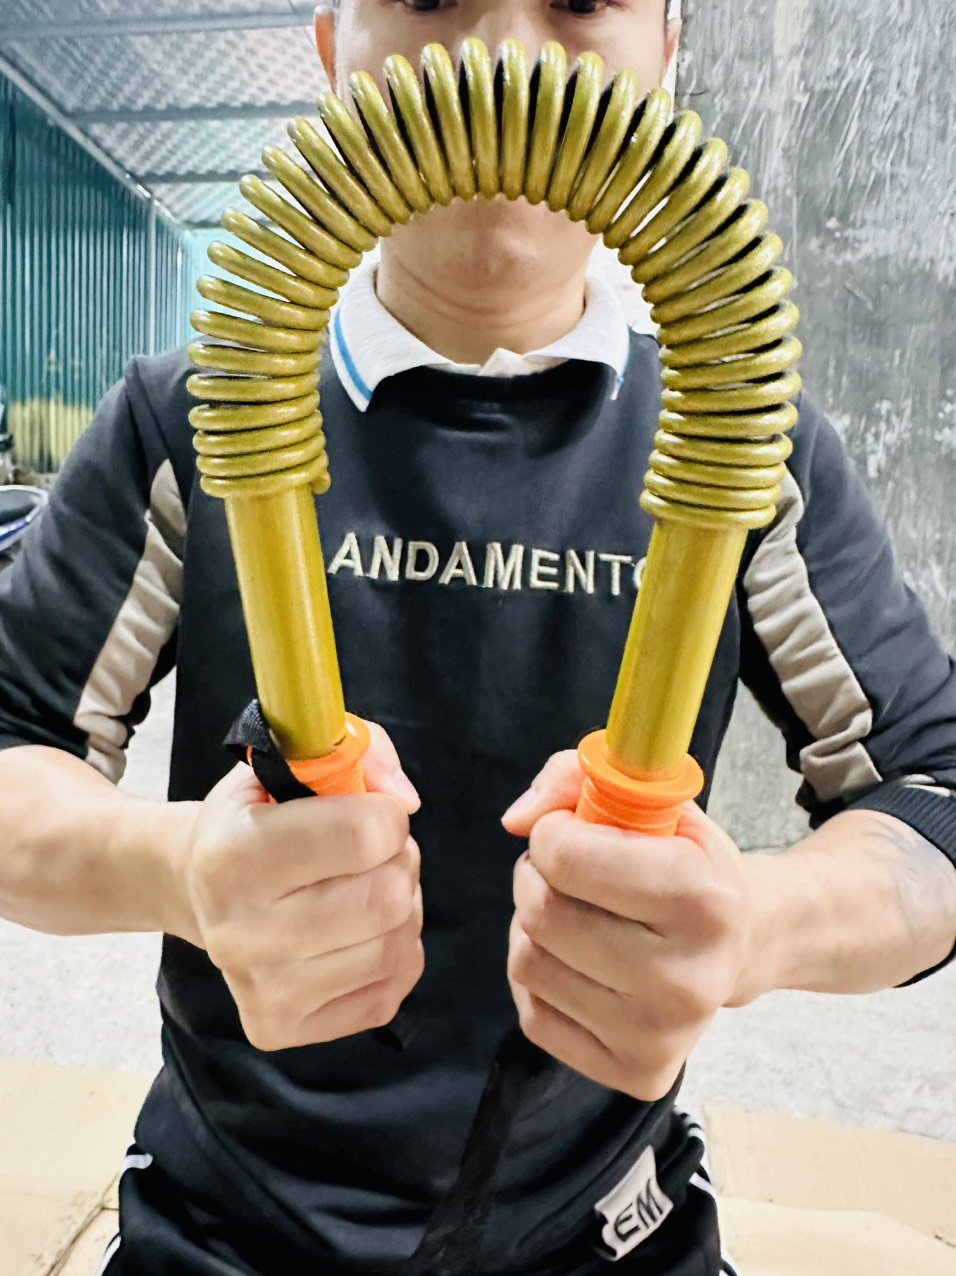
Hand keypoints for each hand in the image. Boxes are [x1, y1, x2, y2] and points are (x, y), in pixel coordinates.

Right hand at [180, 721, 423, 1050]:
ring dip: (401, 908)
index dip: (387, 813)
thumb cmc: (253, 818)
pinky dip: (394, 954)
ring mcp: (262, 990)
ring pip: (397, 945)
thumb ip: (354, 752)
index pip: (362, 835)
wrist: (193, 888)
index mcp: (233, 855)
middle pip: (387, 896)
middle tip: (371, 853)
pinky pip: (392, 989)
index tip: (371, 810)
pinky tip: (359, 932)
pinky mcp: (282, 1029)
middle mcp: (241, 932)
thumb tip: (406, 797)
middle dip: (397, 861)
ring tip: (363, 888)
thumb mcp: (286, 762)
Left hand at [502, 750, 755, 1100]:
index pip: (566, 857)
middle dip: (539, 878)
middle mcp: (687, 979)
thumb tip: (516, 819)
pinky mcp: (637, 1074)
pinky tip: (577, 958)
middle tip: (569, 872)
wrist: (745, 944)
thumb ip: (575, 776)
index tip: (574, 831)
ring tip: (576, 912)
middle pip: (541, 914)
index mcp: (702, 899)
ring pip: (529, 962)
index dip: (554, 832)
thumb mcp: (651, 798)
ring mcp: (662, 1036)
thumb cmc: (687, 860)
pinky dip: (540, 976)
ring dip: (533, 926)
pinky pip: (534, 1014)